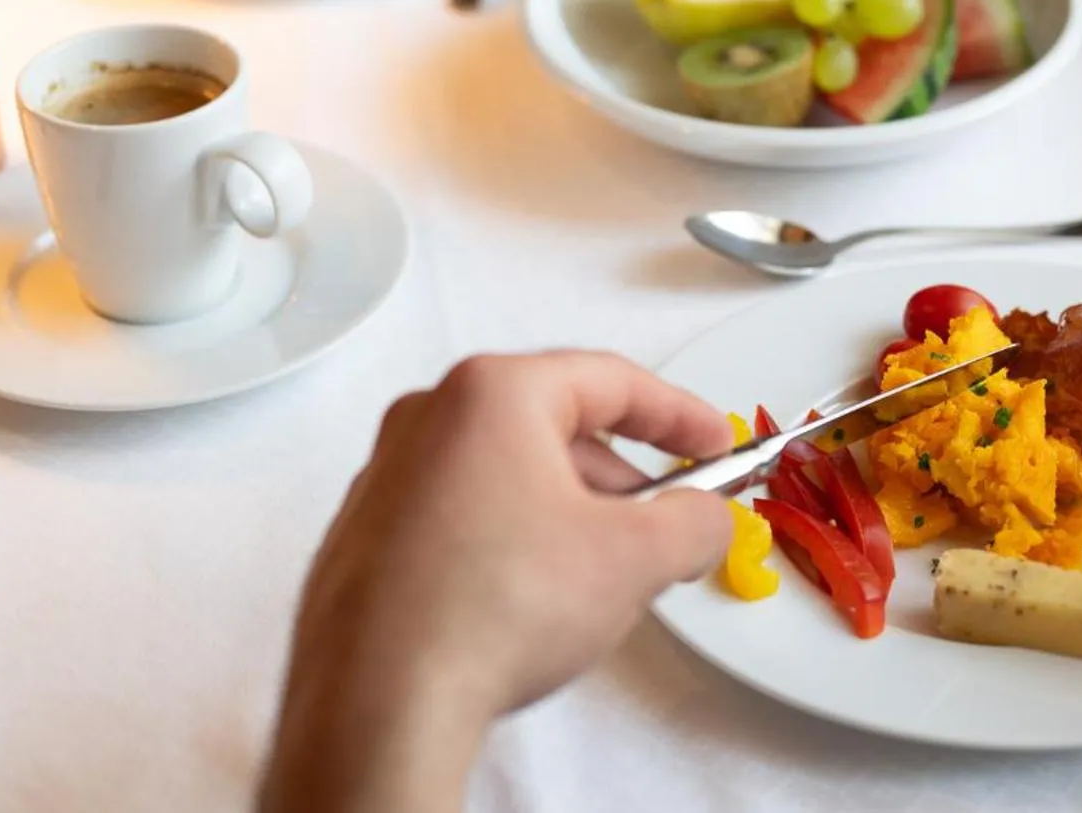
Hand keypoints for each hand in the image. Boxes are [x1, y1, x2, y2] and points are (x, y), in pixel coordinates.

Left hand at [260, 351, 732, 812]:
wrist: (379, 702)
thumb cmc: (497, 608)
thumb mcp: (635, 559)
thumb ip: (696, 522)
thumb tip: (707, 518)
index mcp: (492, 393)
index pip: (610, 379)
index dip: (678, 413)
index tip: (717, 442)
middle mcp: (427, 417)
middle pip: (553, 425)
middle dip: (620, 476)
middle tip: (665, 522)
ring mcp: (386, 477)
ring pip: (505, 473)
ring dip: (566, 512)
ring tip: (601, 575)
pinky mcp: (364, 537)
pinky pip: (458, 515)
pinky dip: (509, 540)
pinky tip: (530, 600)